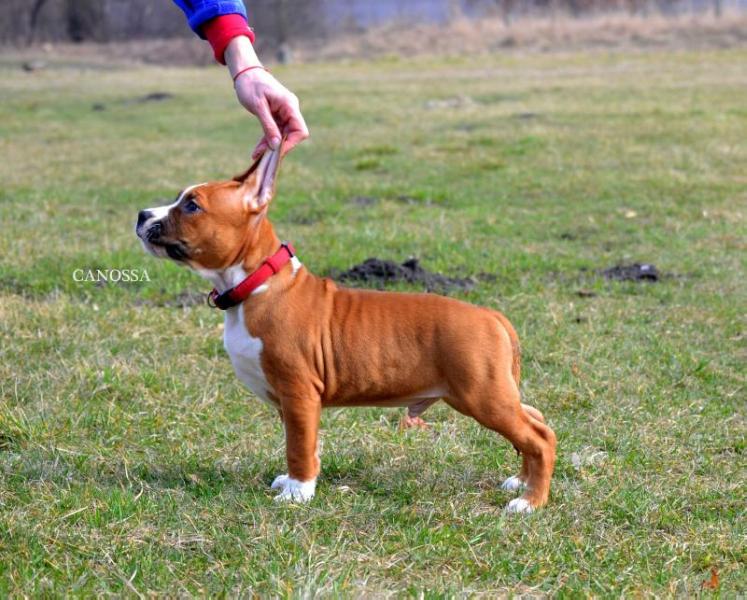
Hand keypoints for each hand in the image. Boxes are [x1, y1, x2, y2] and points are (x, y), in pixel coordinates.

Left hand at [225, 37, 308, 157]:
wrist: (244, 73)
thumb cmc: (251, 85)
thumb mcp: (258, 106)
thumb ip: (268, 126)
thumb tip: (276, 146)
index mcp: (289, 105)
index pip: (300, 130)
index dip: (291, 143)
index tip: (277, 152)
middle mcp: (290, 110)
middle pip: (292, 135)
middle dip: (278, 147)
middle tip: (264, 157)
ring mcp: (284, 113)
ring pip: (282, 135)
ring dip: (270, 146)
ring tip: (256, 155)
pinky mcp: (277, 115)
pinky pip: (274, 131)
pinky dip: (266, 140)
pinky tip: (257, 150)